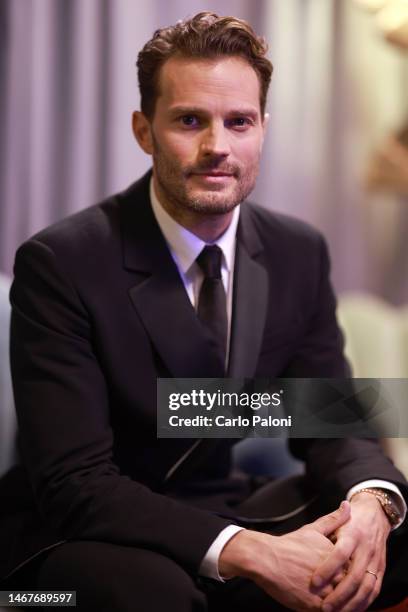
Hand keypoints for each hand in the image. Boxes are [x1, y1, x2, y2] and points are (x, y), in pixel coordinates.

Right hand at [219, 501, 350, 610]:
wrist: (266, 559)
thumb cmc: (290, 544)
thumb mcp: (313, 529)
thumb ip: (334, 520)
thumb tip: (347, 505)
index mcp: (338, 557)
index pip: (357, 571)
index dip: (356, 576)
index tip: (352, 578)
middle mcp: (334, 575)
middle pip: (351, 589)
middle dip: (351, 593)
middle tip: (348, 595)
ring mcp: (324, 592)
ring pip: (342, 604)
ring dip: (343, 605)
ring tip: (338, 602)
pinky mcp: (313, 606)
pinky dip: (331, 611)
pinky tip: (328, 609)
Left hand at [311, 493, 391, 611]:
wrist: (375, 515)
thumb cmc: (351, 520)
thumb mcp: (338, 520)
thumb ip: (326, 526)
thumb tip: (305, 534)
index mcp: (352, 534)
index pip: (340, 554)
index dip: (328, 569)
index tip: (314, 582)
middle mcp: (365, 548)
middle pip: (354, 576)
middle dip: (339, 594)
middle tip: (324, 607)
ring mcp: (375, 560)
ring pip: (366, 587)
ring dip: (351, 603)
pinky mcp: (380, 569)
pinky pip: (374, 590)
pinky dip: (364, 603)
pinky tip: (351, 610)